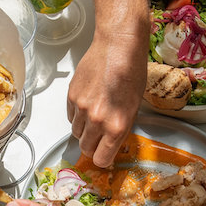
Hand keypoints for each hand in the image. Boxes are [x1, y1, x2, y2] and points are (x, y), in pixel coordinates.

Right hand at [67, 30, 145, 166]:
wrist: (118, 45)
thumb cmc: (132, 71)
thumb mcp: (134, 106)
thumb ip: (121, 128)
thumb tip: (112, 142)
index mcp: (117, 126)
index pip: (102, 159)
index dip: (104, 159)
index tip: (105, 155)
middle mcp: (97, 120)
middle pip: (86, 148)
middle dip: (93, 146)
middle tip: (99, 137)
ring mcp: (82, 108)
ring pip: (76, 133)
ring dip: (84, 131)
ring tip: (95, 116)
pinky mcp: (71, 97)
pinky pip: (70, 117)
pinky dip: (77, 116)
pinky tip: (88, 103)